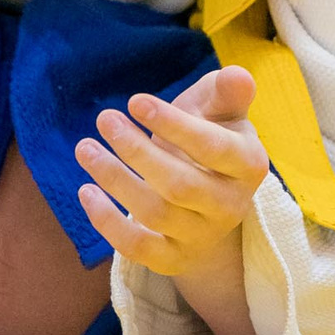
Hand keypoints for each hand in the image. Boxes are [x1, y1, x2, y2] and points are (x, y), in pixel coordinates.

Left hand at [75, 65, 266, 279]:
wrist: (211, 198)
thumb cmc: (211, 137)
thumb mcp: (221, 111)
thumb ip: (228, 92)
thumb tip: (237, 75)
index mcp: (248, 165)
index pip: (211, 147)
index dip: (172, 125)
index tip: (134, 101)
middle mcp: (231, 206)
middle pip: (179, 185)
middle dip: (136, 151)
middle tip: (105, 120)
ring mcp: (202, 237)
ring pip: (154, 214)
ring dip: (114, 179)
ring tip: (85, 148)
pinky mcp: (173, 259)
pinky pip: (137, 248)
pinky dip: (107, 222)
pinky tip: (86, 190)